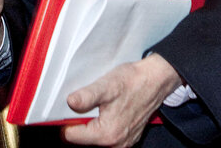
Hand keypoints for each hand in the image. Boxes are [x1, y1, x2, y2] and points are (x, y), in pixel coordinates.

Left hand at [61, 53, 181, 146]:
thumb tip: (70, 102)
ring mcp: (123, 142)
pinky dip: (101, 124)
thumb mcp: (106, 86)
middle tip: (86, 103)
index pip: (72, 136)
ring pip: (94, 137)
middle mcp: (116, 143)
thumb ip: (86, 96)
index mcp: (107, 134)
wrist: (154, 80)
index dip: (66, 121)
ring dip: (90, 123)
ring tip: (97, 105)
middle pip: (83, 138)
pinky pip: (106, 135)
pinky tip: (105, 109)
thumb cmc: (133, 82)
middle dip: (79, 122)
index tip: (69, 108)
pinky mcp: (127, 137)